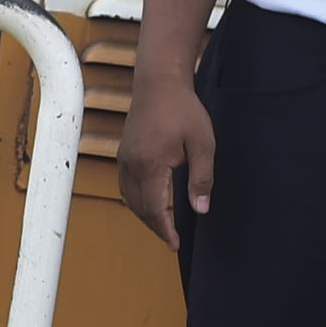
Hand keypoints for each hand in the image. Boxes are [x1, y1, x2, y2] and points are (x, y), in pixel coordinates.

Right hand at [115, 77, 216, 252]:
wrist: (159, 82)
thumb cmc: (184, 109)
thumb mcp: (203, 144)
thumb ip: (201, 179)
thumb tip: (200, 210)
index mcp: (151, 165)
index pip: (155, 209)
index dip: (165, 230)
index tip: (176, 244)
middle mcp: (131, 165)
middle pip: (140, 208)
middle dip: (156, 226)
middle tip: (172, 239)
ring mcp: (124, 159)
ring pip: (130, 199)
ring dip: (145, 215)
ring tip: (162, 224)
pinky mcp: (123, 153)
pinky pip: (126, 185)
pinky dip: (137, 200)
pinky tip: (150, 201)